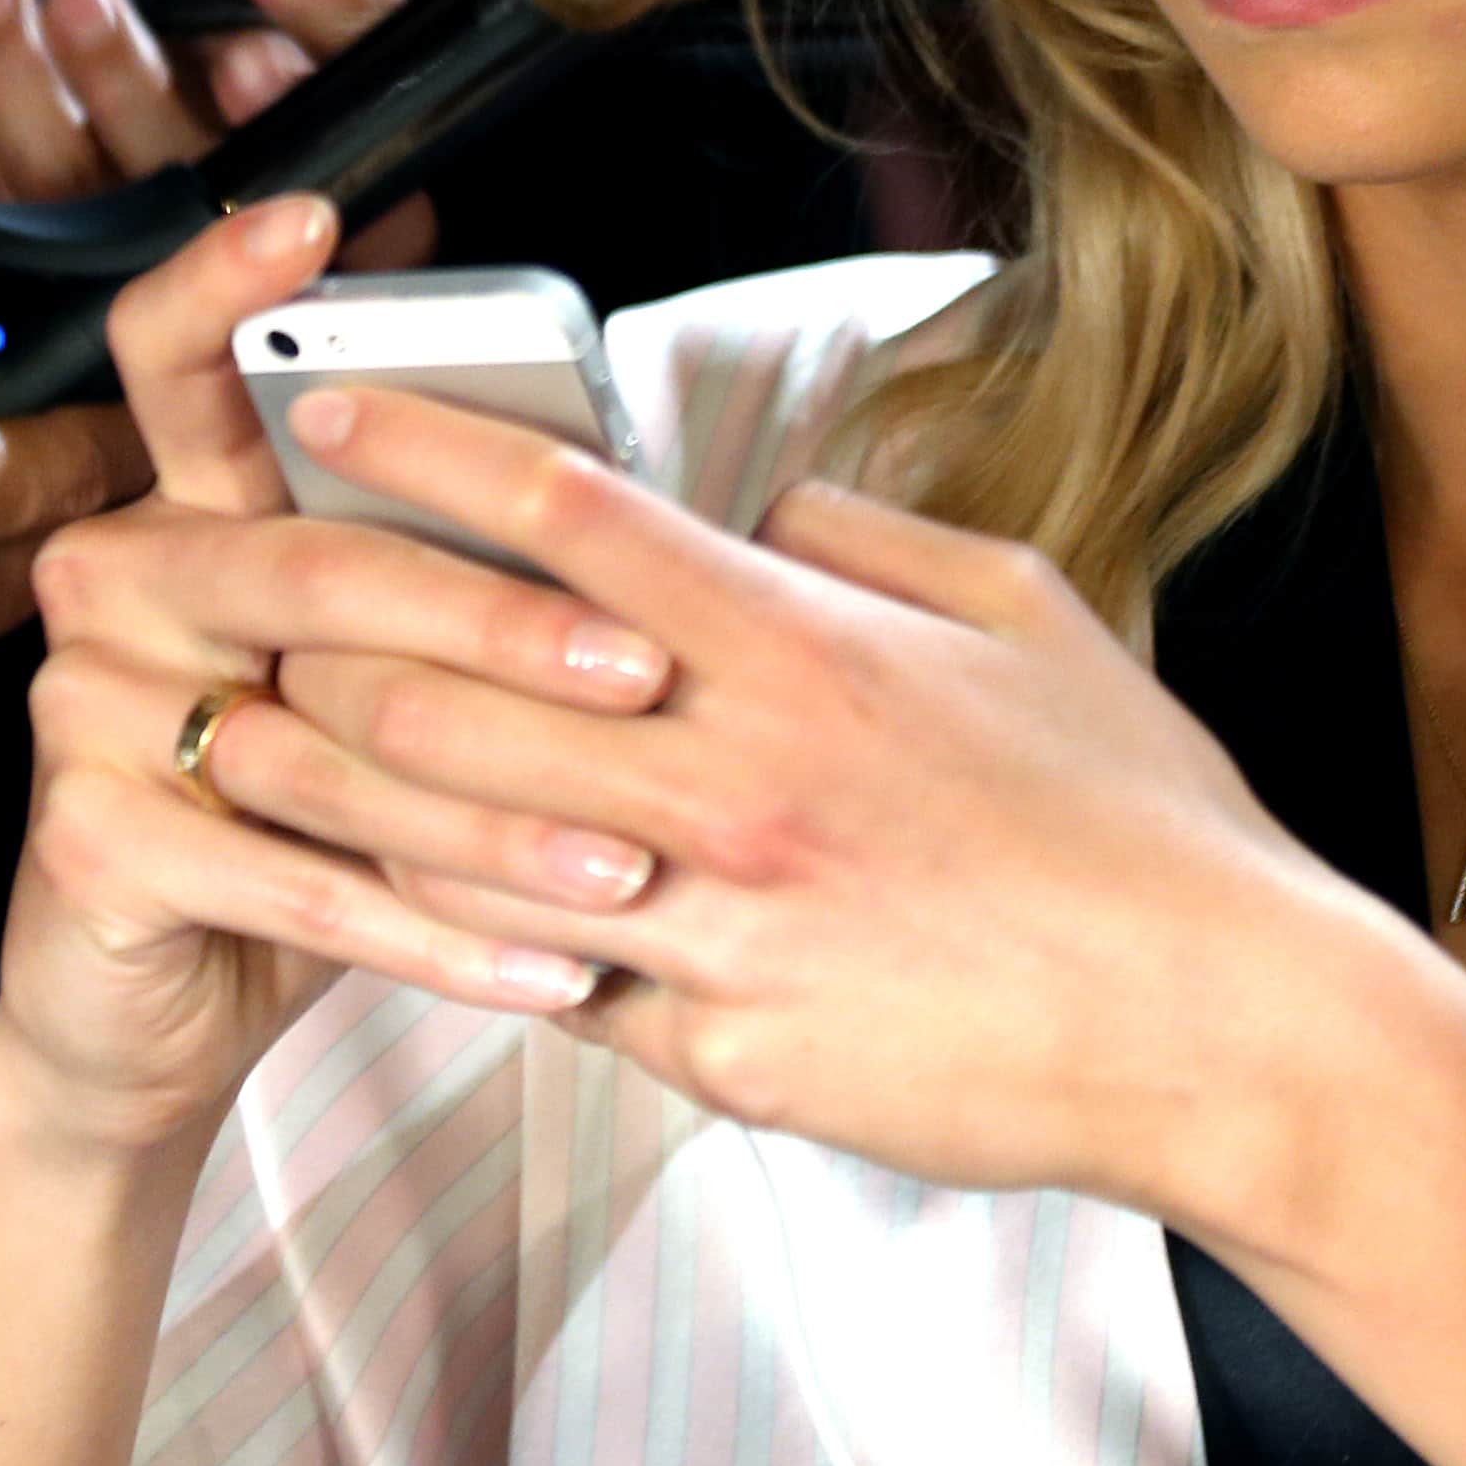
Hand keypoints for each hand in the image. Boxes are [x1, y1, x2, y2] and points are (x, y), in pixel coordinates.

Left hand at [0, 0, 405, 202]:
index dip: (336, 18)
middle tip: (227, 43)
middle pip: (301, 173)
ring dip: (121, 78)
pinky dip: (14, 75)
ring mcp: (172, 225)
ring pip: (166, 188)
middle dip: (261, 100)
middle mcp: (274, 176)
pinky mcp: (70, 238)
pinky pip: (48, 184)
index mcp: (347, 90)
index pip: (390, 81)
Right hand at [0, 199, 664, 1150]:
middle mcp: (119, 582)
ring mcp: (81, 711)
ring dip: (504, 823)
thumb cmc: (305, 816)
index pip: (177, 361)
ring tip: (635, 868)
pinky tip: (555, 968)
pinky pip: (300, 885)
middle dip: (502, 625)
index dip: (228, 284)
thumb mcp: (371, 678)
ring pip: (329, 748)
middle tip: (646, 672)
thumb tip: (616, 490)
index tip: (312, 217)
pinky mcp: (87, 845)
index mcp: (189, 510)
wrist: (149, 1016)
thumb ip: (434, 571)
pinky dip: (445, 939)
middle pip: (313, 564)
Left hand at [180, 380, 1343, 1216]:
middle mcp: (740, 777)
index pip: (565, 518)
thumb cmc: (1136, 816)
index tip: (320, 409)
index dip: (421, 451)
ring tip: (256, 758)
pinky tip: (415, 920)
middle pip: (456, 690)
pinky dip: (477, 948)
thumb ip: (869, 544)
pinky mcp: (730, 1057)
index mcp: (805, 649)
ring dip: (344, 799)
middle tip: (247, 608)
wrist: (1219, 1025)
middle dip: (321, 639)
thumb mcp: (1026, 614)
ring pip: (464, 854)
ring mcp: (725, 927)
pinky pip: (561, 994)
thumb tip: (759, 511)